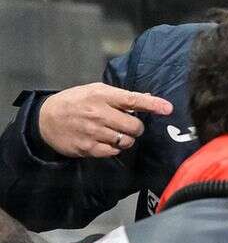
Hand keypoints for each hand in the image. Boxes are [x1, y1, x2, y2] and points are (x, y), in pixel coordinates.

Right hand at [38, 83, 173, 157]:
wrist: (45, 119)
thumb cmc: (75, 102)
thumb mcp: (95, 91)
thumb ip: (121, 96)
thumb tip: (148, 96)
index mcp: (101, 96)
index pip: (132, 100)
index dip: (152, 104)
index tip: (167, 108)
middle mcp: (98, 114)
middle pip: (134, 126)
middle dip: (136, 127)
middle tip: (128, 125)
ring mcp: (93, 132)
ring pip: (126, 141)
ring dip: (126, 139)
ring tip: (115, 133)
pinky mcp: (88, 148)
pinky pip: (114, 151)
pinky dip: (115, 148)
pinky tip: (106, 141)